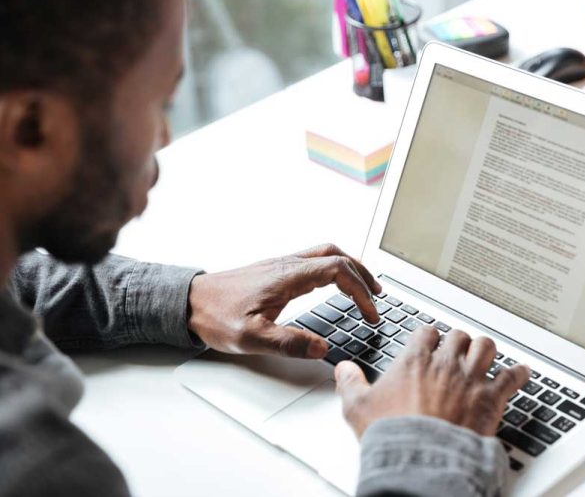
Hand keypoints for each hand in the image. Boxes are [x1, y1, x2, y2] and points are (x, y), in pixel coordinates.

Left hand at [187, 244, 381, 358]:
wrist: (188, 302)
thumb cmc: (215, 316)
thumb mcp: (251, 337)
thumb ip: (288, 342)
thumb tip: (321, 348)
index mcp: (287, 276)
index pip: (338, 270)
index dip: (360, 290)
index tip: (369, 313)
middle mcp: (287, 264)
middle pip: (337, 254)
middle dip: (362, 273)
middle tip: (377, 295)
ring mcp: (281, 265)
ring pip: (325, 254)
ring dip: (349, 268)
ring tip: (363, 287)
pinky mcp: (274, 271)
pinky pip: (313, 261)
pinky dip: (333, 269)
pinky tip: (332, 285)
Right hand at [335, 326, 529, 437]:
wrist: (422, 458)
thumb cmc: (393, 434)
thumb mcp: (358, 408)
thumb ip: (350, 384)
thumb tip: (343, 370)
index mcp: (415, 360)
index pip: (426, 332)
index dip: (428, 335)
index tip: (429, 341)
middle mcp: (445, 363)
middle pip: (458, 336)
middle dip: (457, 341)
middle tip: (456, 350)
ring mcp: (471, 379)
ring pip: (486, 347)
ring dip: (485, 350)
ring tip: (484, 354)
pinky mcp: (491, 398)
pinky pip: (512, 377)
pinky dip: (518, 374)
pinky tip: (521, 372)